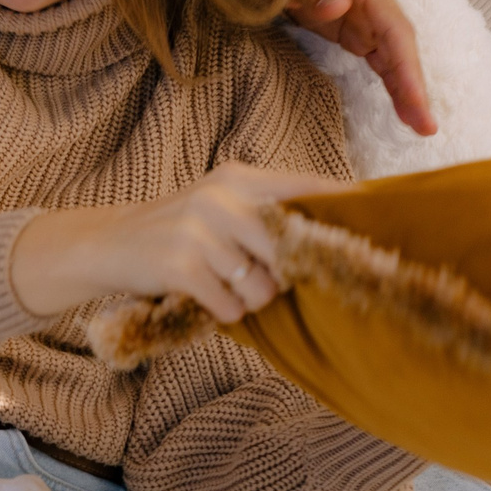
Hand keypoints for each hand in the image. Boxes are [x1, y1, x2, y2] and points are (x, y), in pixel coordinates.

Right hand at [8, 164, 343, 322]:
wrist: (106, 244)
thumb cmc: (176, 232)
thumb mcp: (219, 206)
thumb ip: (267, 212)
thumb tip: (334, 238)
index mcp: (237, 177)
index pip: (308, 187)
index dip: (347, 207)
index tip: (384, 221)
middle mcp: (220, 196)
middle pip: (292, 249)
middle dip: (286, 275)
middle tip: (265, 277)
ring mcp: (198, 229)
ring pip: (264, 286)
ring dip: (251, 299)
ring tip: (225, 286)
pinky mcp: (181, 264)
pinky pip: (232, 306)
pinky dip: (224, 313)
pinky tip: (204, 299)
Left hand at [286, 0, 435, 135]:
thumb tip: (341, 6)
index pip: (394, 29)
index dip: (406, 64)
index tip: (415, 97)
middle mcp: (376, 5)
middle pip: (402, 48)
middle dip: (414, 86)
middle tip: (426, 126)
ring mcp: (369, 21)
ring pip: (396, 59)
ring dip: (408, 91)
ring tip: (421, 127)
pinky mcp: (359, 34)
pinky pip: (382, 62)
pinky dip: (392, 85)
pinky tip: (404, 110)